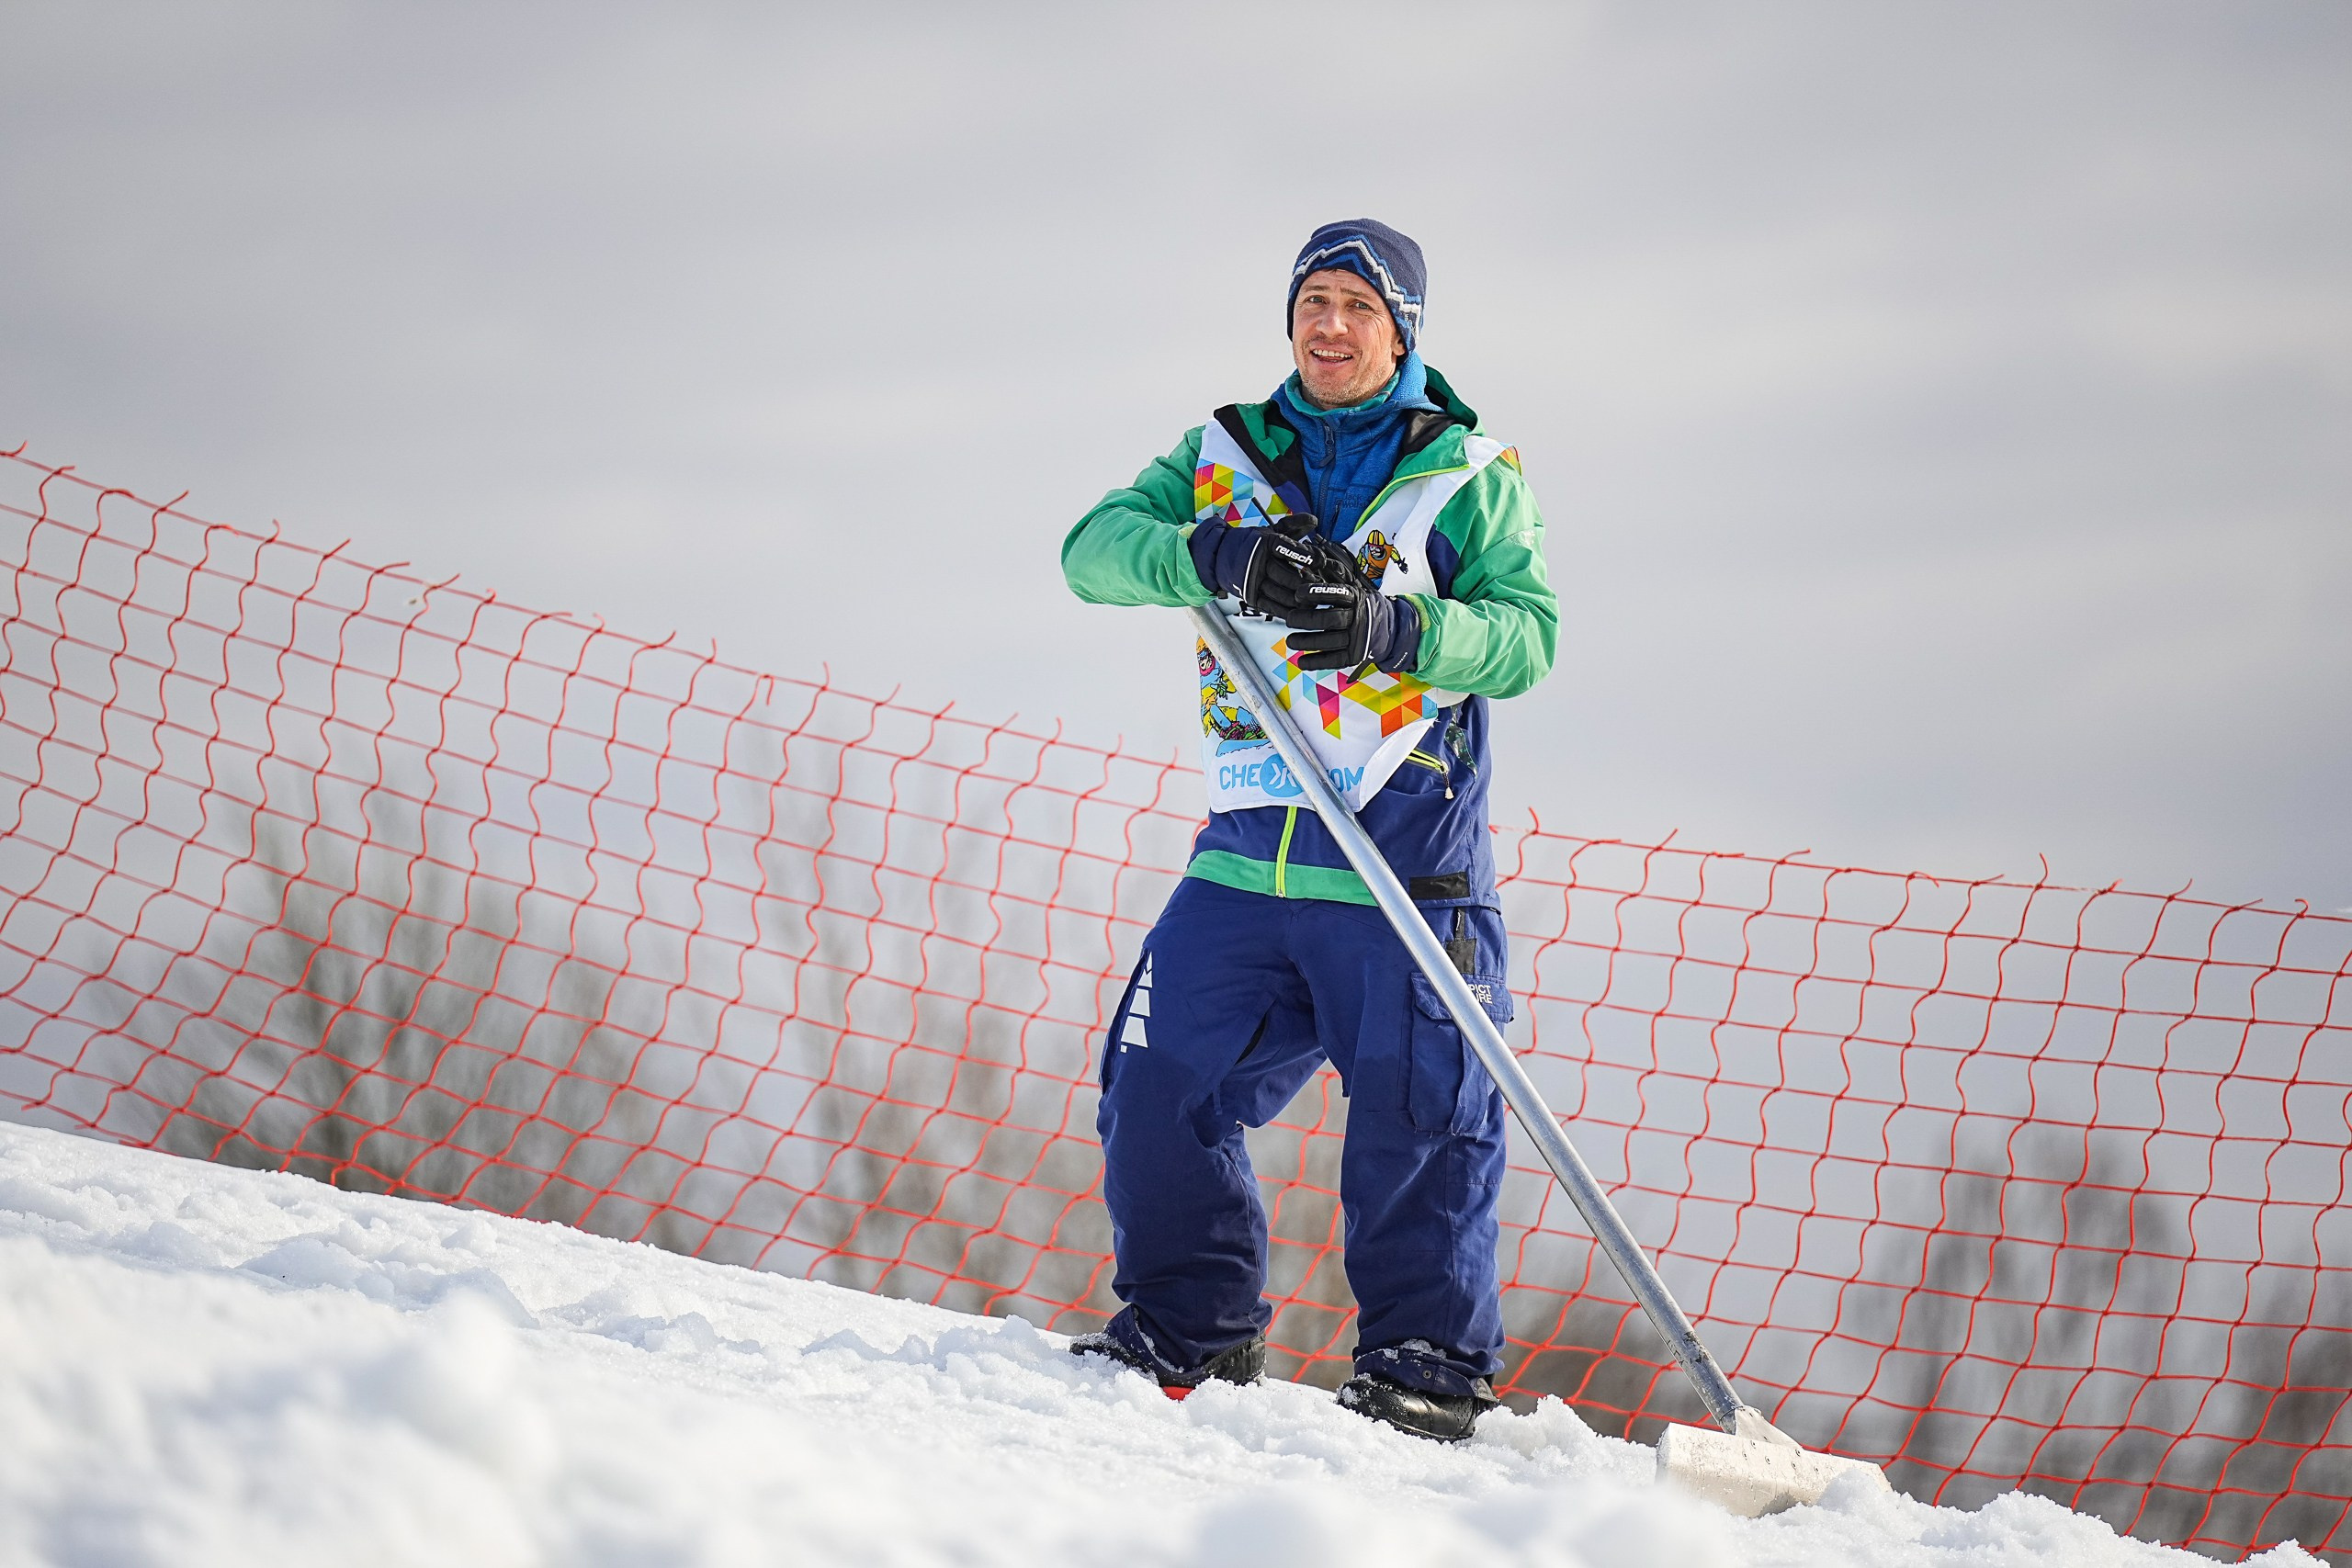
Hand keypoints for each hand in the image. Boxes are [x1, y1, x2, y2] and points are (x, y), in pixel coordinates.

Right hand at [1192, 516, 1357, 614]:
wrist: (1219, 556)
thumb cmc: (1251, 543)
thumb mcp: (1271, 531)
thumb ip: (1293, 525)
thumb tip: (1314, 520)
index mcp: (1265, 543)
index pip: (1287, 548)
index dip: (1306, 555)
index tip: (1321, 560)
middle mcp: (1258, 562)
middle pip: (1286, 575)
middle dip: (1305, 582)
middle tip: (1320, 585)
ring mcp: (1253, 581)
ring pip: (1281, 593)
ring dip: (1299, 599)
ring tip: (1314, 600)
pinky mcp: (1251, 597)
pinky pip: (1272, 607)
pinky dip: (1287, 611)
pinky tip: (1299, 611)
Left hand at [1285, 581, 1420, 672]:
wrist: (1388, 628)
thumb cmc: (1361, 605)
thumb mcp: (1352, 586)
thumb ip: (1333, 575)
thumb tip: (1312, 561)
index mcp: (1355, 598)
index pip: (1336, 594)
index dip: (1315, 593)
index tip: (1298, 594)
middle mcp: (1358, 617)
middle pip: (1330, 619)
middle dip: (1306, 620)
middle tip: (1289, 619)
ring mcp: (1357, 638)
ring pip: (1330, 641)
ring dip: (1307, 642)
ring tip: (1290, 641)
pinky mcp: (1355, 655)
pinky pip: (1334, 660)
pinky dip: (1316, 662)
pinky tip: (1301, 661)